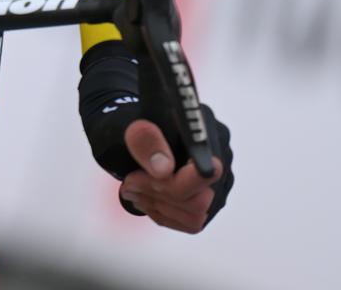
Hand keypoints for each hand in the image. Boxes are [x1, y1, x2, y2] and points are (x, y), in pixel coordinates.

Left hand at [78, 41, 233, 231]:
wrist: (125, 123)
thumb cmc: (122, 119)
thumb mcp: (121, 124)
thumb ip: (142, 139)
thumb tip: (162, 166)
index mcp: (202, 124)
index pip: (207, 171)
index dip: (178, 184)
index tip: (145, 181)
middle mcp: (218, 148)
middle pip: (199, 198)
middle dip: (159, 195)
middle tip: (129, 182)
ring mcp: (219, 173)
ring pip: (195, 214)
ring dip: (159, 206)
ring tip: (133, 186)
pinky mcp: (210, 193)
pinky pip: (192, 221)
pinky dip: (165, 214)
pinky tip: (146, 196)